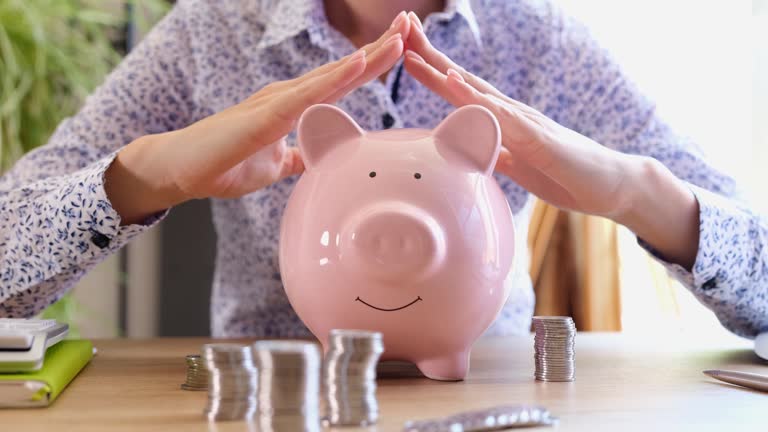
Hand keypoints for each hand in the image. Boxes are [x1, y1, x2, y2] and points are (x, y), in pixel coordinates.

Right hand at [106, 12, 410, 224]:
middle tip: (411, 25)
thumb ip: (297, 158)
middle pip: (344, 71)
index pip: (342, 83)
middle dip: (380, 49)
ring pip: (332, 75)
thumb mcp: (275, 166)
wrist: (180, 171)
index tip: (403, 48)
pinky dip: (335, 78)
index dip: (372, 65)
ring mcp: (278, 102)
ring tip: (399, 35)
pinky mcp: (266, 115)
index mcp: (294, 107)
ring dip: (368, 56)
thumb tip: (317, 160)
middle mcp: (289, 96)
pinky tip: (359, 62)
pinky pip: (307, 94)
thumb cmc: (223, 165)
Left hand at [403, 12, 698, 267]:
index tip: (405, 51)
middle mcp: (511, 113)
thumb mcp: (520, 167)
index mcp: (504, 121)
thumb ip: (496, 154)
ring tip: (414, 49)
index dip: (433, 70)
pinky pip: (501, 116)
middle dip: (430, 53)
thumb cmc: (568, 176)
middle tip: (401, 26)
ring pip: (476, 90)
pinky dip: (475, 99)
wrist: (615, 186)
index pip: (461, 91)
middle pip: (463, 78)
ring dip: (442, 70)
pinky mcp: (538, 138)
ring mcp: (525, 121)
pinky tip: (454, 83)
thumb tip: (471, 151)